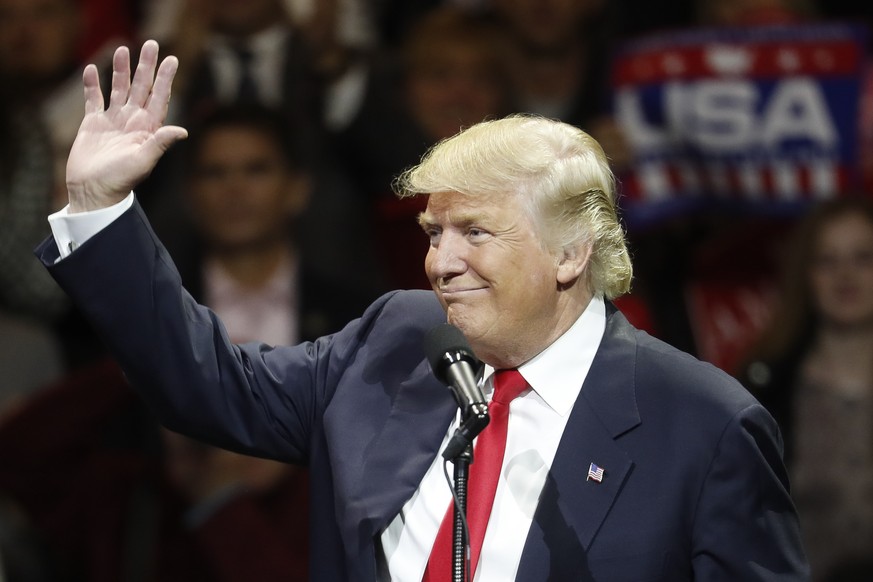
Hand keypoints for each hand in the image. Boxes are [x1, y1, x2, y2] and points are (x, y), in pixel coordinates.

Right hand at [66, 40, 187, 212]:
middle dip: (146, 66)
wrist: (94, 191)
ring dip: (120, 70)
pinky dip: (92, 85)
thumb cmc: (121, 180)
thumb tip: (183, 131)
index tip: (172, 60)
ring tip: (122, 48)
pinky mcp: (93, 125)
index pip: (159, 97)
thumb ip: (160, 143)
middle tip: (152, 44)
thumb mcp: (144, 161)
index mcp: (147, 128)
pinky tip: (91, 70)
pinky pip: (93, 100)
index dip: (165, 79)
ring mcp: (112, 122)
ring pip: (118, 89)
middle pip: (141, 87)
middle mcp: (132, 121)